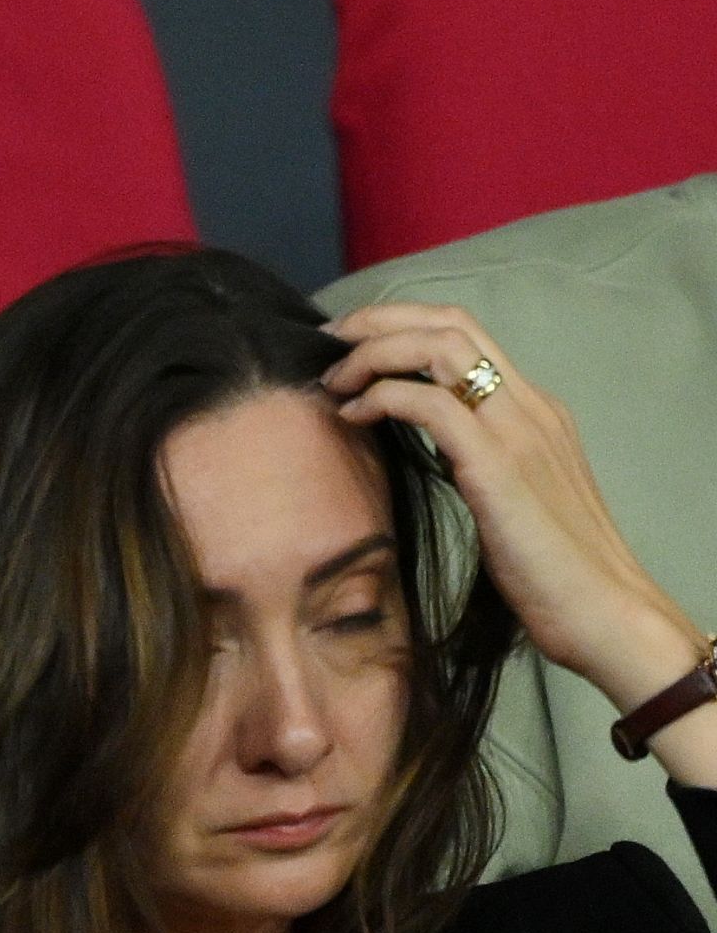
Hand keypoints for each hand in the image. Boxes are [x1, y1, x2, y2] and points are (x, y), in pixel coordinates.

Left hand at [325, 305, 705, 709]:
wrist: (604, 612)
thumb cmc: (551, 569)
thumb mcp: (509, 495)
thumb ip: (475, 458)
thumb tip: (425, 444)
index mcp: (534, 410)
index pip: (465, 333)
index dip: (400, 324)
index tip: (350, 345)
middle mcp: (530, 407)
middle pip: (450, 323)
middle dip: (379, 320)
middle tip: (329, 345)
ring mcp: (519, 430)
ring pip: (439, 347)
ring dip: (375, 353)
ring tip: (335, 382)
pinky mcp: (499, 464)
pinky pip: (430, 403)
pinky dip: (383, 396)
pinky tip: (354, 416)